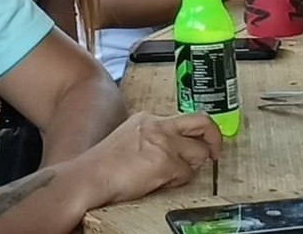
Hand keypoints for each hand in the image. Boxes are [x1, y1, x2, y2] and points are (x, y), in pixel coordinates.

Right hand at [75, 113, 223, 206]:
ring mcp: (164, 143)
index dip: (195, 134)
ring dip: (190, 167)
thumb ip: (151, 139)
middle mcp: (158, 125)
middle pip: (202, 121)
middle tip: (215, 153)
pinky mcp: (166, 163)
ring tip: (169, 175)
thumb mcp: (129, 140)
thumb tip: (172, 151)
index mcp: (147, 118)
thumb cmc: (102, 166)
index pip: (183, 119)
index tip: (202, 141)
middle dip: (214, 137)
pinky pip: (186, 175)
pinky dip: (176, 182)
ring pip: (199, 153)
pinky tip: (158, 183)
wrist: (88, 177)